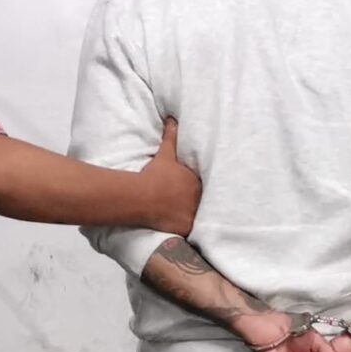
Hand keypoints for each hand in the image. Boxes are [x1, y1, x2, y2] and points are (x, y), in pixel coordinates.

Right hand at [141, 115, 200, 236]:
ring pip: (201, 216)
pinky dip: (193, 231)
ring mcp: (194, 214)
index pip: (206, 185)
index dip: (201, 187)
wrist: (144, 196)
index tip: (195, 189)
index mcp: (197, 181)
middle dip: (202, 202)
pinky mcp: (187, 228)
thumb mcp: (166, 153)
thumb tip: (173, 119)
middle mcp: (199, 198)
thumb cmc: (156, 174)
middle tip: (194, 204)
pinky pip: (194, 231)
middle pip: (205, 201)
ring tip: (196, 219)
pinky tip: (193, 232)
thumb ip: (172, 136)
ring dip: (199, 217)